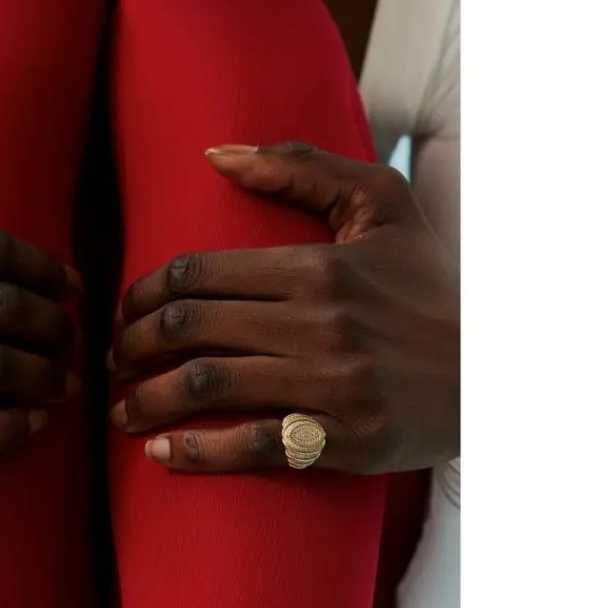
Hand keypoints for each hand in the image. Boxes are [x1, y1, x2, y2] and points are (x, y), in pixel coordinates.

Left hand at [109, 142, 458, 474]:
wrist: (494, 369)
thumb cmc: (428, 284)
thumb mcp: (382, 204)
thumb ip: (299, 167)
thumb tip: (216, 155)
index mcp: (315, 265)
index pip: (196, 273)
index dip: (141, 294)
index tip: (125, 312)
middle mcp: (317, 321)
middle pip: (188, 327)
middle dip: (130, 344)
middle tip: (113, 359)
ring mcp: (330, 383)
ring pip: (207, 384)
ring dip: (146, 399)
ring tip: (120, 409)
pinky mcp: (344, 439)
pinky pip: (253, 447)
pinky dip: (197, 453)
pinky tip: (162, 453)